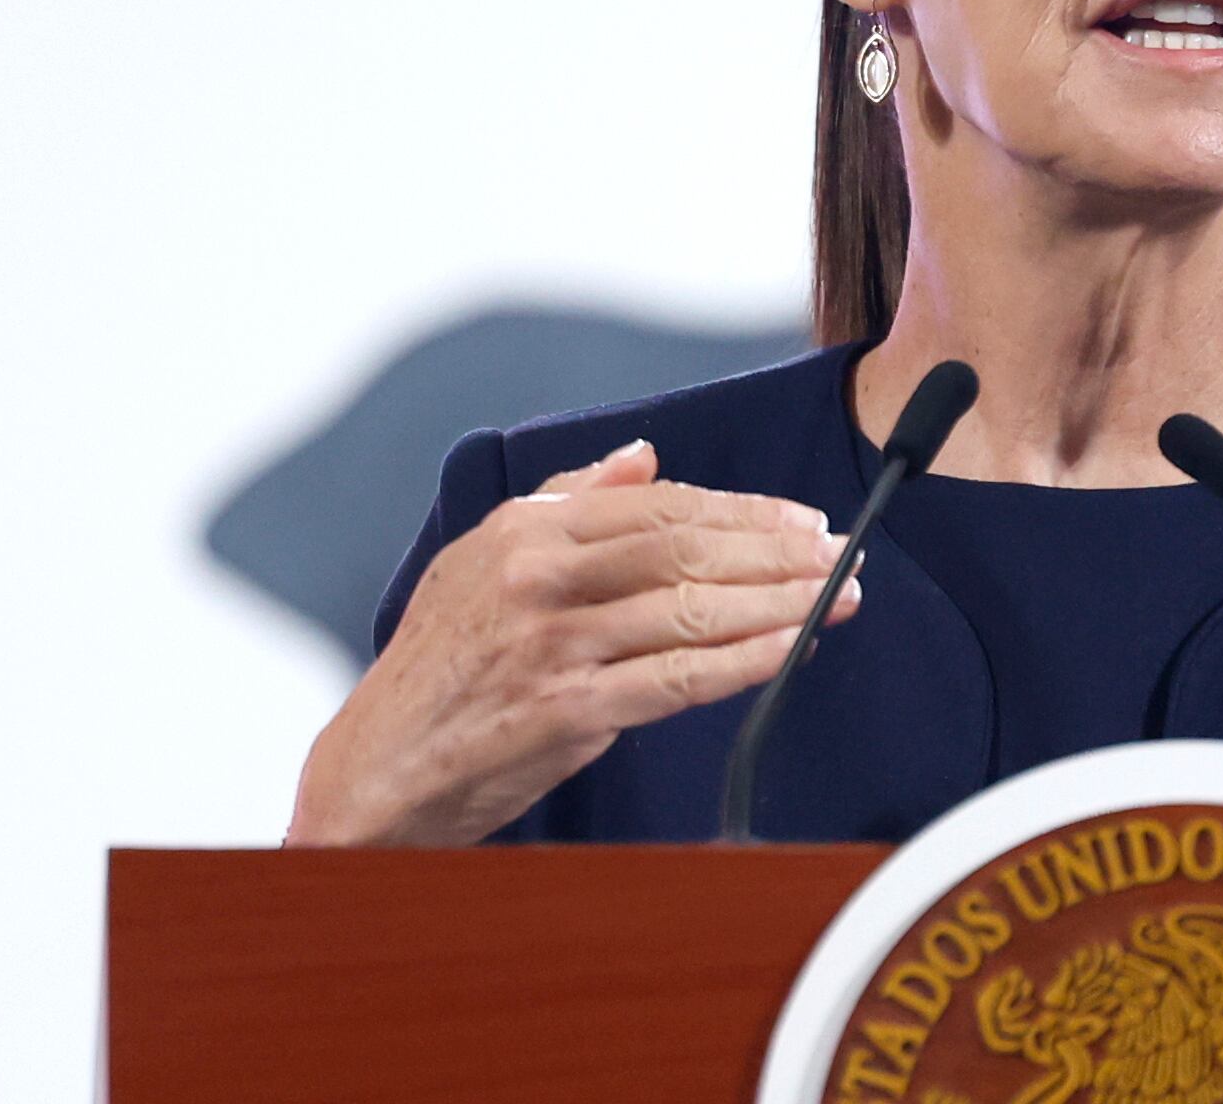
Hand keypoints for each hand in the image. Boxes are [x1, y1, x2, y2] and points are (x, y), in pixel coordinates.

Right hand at [286, 437, 856, 846]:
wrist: (378, 767)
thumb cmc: (439, 664)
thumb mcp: (483, 560)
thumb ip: (568, 500)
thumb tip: (644, 455)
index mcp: (526, 530)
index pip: (662, 506)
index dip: (744, 510)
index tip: (804, 520)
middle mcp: (539, 577)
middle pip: (688, 549)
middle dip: (779, 551)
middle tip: (844, 554)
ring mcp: (555, 644)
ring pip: (694, 610)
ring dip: (781, 602)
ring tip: (840, 596)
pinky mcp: (568, 711)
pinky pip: (678, 679)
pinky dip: (745, 661)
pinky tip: (791, 648)